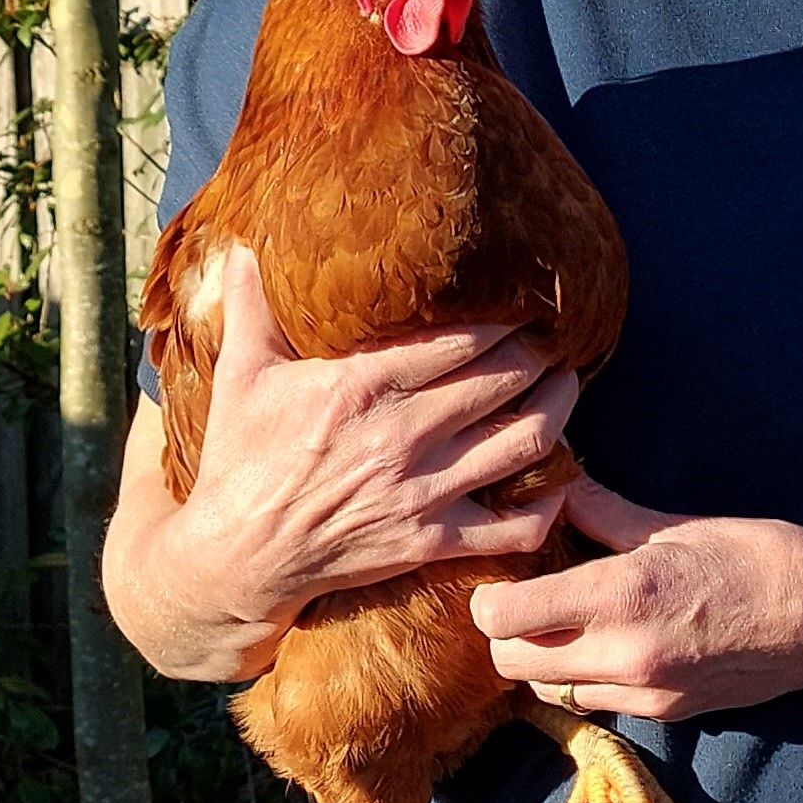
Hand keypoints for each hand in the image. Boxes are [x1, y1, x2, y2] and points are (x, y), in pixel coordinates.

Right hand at [159, 245, 578, 634]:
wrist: (237, 557)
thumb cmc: (241, 461)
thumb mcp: (239, 375)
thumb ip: (251, 307)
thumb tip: (243, 246)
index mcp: (362, 386)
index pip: (461, 338)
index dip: (505, 316)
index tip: (523, 300)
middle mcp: (401, 436)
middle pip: (506, 379)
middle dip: (539, 352)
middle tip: (551, 336)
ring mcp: (422, 493)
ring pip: (526, 442)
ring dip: (560, 408)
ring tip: (566, 385)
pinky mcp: (430, 543)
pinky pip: (515, 527)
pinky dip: (548, 503)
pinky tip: (557, 481)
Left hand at [469, 479, 802, 718]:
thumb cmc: (759, 557)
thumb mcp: (675, 526)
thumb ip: (603, 514)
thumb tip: (556, 489)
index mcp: (621, 594)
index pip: (504, 616)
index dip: (487, 600)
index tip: (500, 580)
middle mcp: (623, 653)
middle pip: (511, 663)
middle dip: (506, 633)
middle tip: (529, 599)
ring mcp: (643, 693)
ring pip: (547, 689)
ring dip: (543, 660)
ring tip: (568, 623)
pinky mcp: (663, 715)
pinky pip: (594, 703)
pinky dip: (585, 679)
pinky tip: (609, 645)